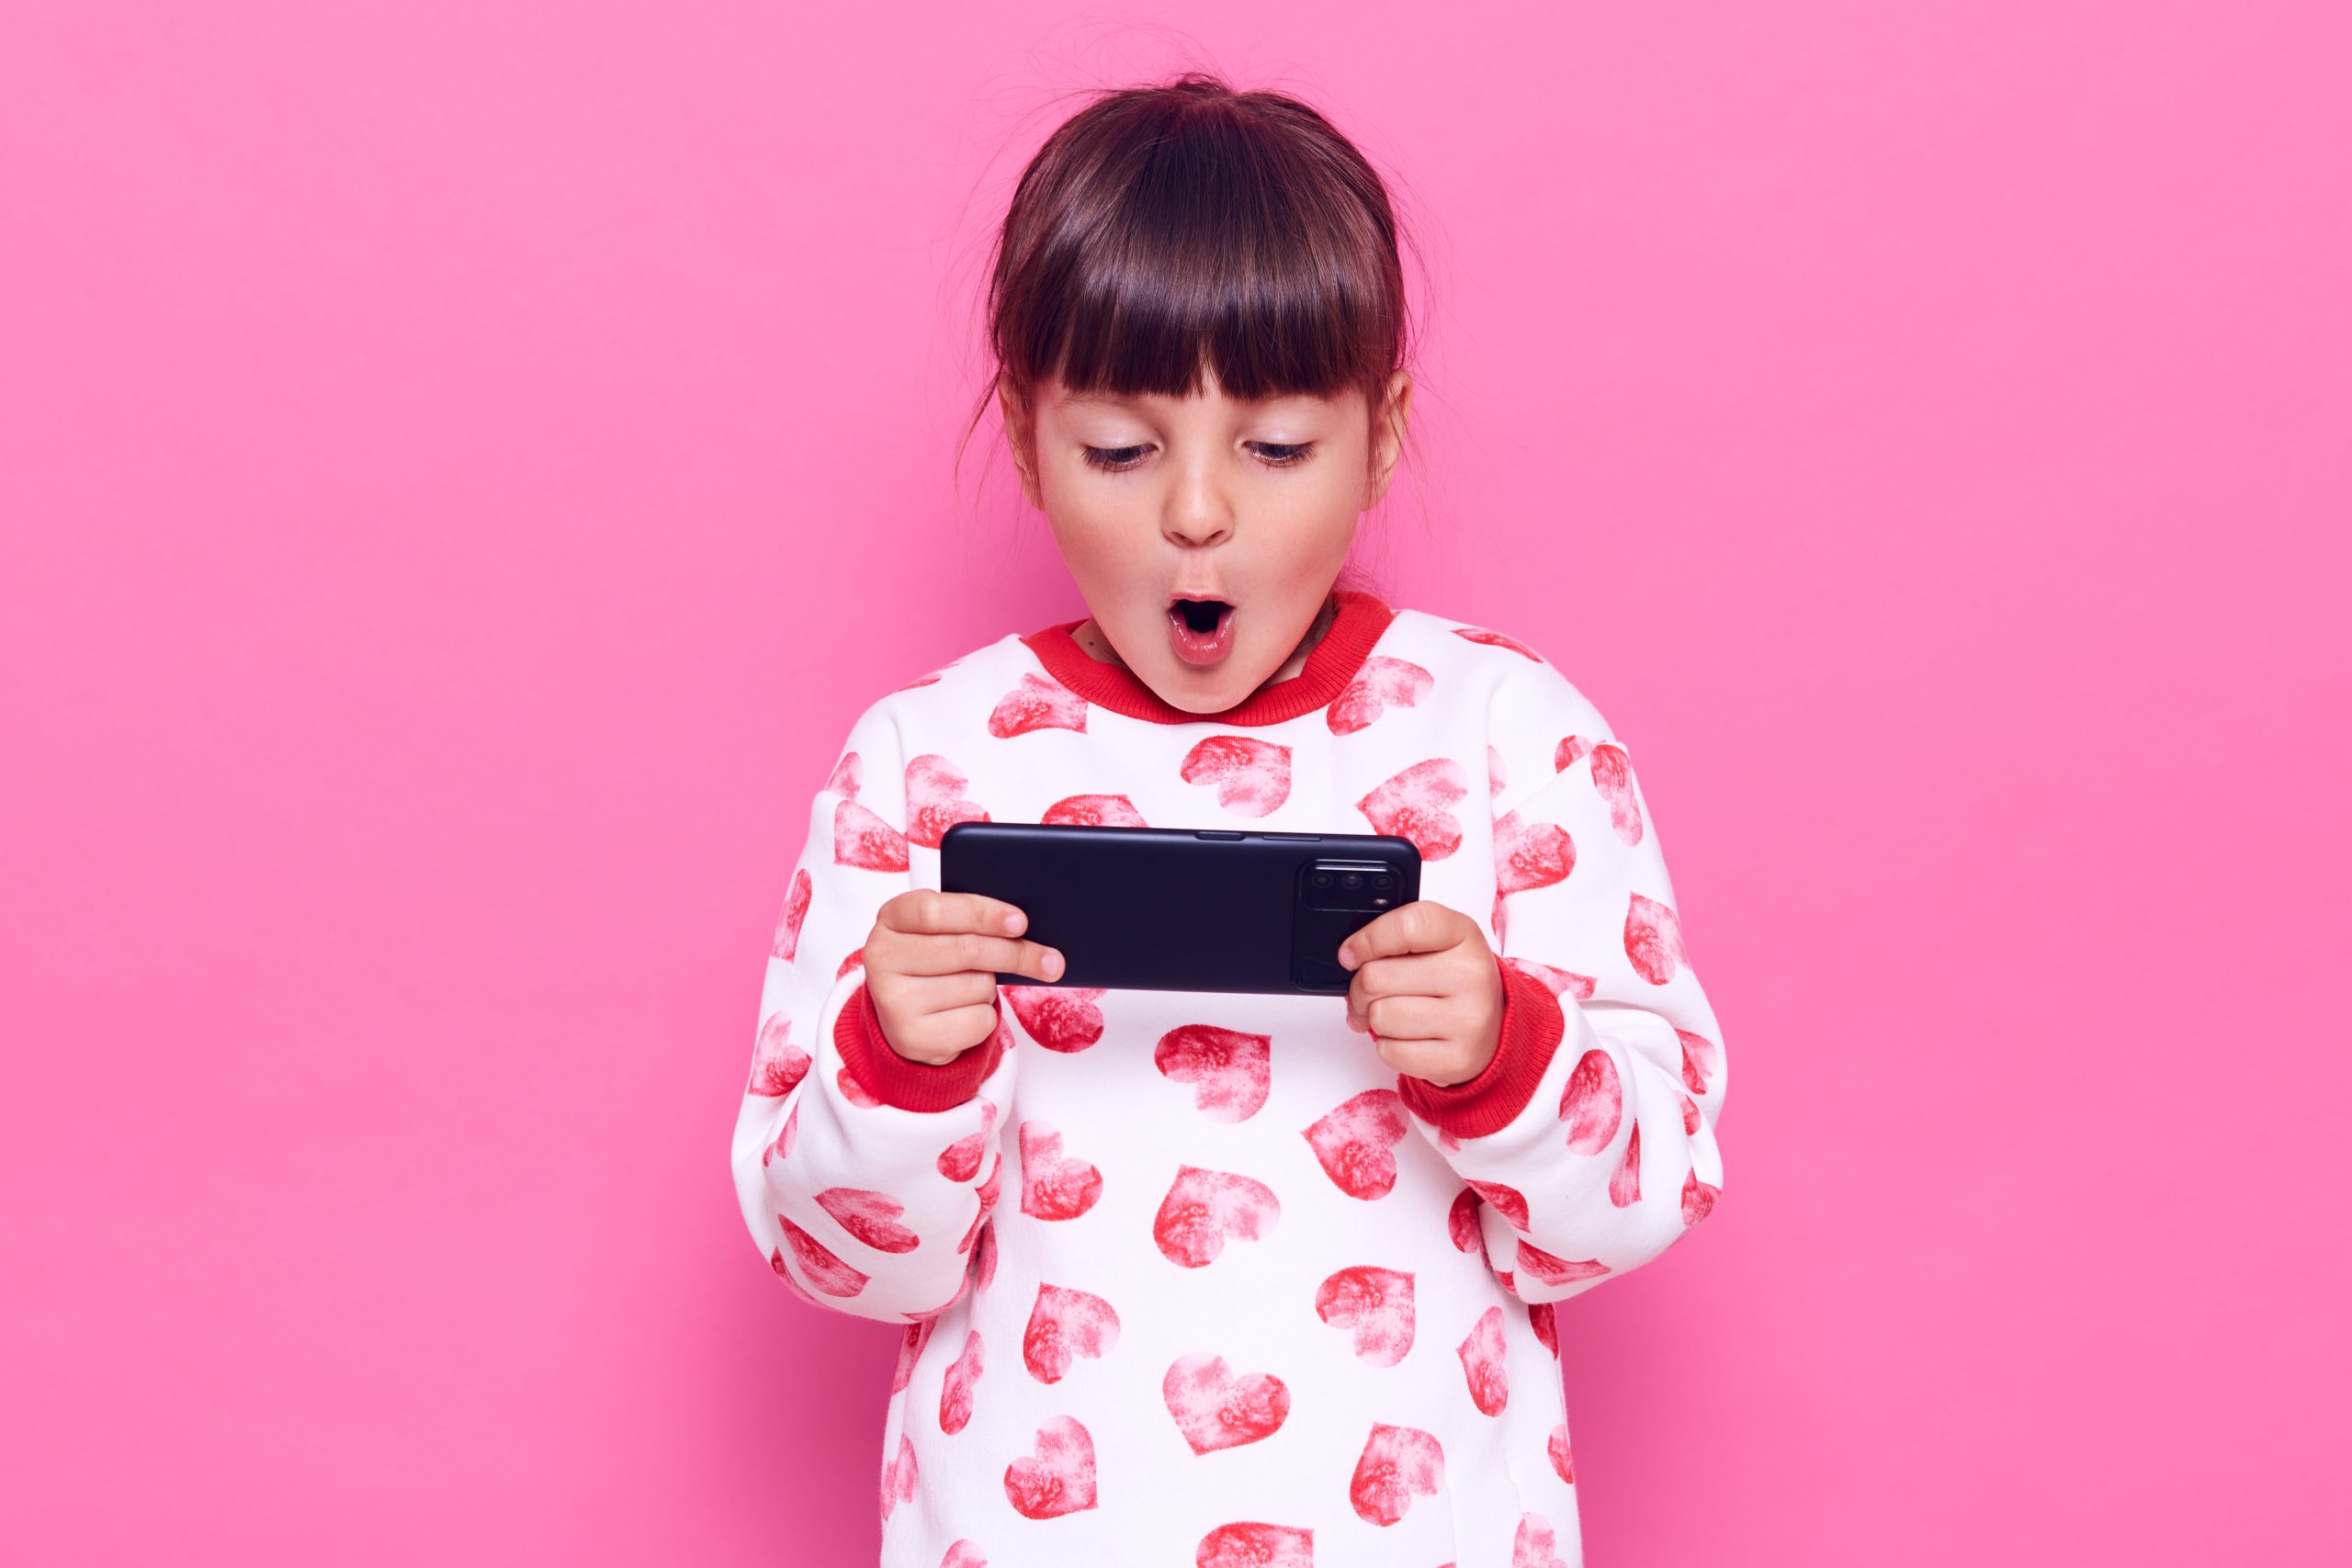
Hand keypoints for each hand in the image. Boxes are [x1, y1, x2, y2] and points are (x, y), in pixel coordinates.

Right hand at [863, 891, 1064, 1063]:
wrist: (906, 1019)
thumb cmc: (934, 964)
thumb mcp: (940, 932)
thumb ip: (970, 921)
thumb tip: (1025, 926)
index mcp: (890, 919)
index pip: (935, 910)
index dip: (982, 914)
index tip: (1021, 922)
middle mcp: (883, 958)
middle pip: (966, 949)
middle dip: (1015, 954)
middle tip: (1050, 960)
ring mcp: (894, 1000)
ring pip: (977, 986)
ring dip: (991, 987)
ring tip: (971, 988)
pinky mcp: (912, 1037)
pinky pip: (978, 1021)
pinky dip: (986, 1017)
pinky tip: (964, 1014)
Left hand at [1335, 899, 1504, 1088]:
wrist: (1492, 1027)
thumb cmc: (1452, 981)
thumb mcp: (1435, 943)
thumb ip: (1395, 938)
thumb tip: (1350, 956)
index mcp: (1464, 935)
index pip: (1408, 926)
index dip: (1367, 940)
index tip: (1351, 954)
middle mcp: (1473, 976)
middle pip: (1376, 977)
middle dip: (1360, 988)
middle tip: (1370, 993)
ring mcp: (1469, 1020)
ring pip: (1380, 1016)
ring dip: (1374, 1019)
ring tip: (1395, 1016)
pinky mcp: (1458, 1059)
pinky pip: (1390, 1051)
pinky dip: (1388, 1046)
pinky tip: (1410, 1037)